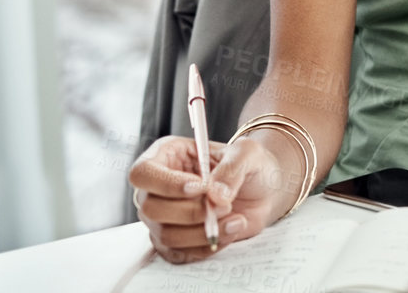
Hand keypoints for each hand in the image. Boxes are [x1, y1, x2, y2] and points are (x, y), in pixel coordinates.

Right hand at [129, 131, 289, 263]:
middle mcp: (157, 188)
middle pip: (151, 208)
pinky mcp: (175, 241)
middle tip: (225, 205)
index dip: (166, 183)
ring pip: (165, 235)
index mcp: (167, 156)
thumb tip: (214, 195)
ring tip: (234, 219)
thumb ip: (231, 168)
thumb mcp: (247, 153)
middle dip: (191, 211)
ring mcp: (163, 217)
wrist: (264, 191)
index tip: (198, 188)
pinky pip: (178, 253)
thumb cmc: (249, 165)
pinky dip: (205, 246)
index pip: (143, 172)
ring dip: (202, 232)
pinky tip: (228, 231)